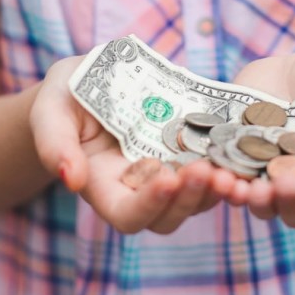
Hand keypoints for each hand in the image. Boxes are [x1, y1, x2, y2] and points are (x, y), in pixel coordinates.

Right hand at [29, 57, 233, 233]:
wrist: (93, 78)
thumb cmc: (66, 95)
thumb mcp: (50, 109)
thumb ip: (54, 143)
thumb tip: (71, 179)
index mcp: (103, 186)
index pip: (126, 215)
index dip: (148, 205)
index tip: (166, 178)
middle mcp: (139, 188)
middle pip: (169, 216)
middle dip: (190, 197)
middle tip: (208, 170)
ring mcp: (169, 172)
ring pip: (199, 198)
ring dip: (217, 187)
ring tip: (232, 165)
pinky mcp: (192, 152)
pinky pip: (217, 169)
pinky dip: (230, 164)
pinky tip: (244, 146)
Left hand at [223, 52, 294, 226]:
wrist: (292, 69)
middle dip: (289, 202)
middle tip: (283, 184)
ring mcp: (267, 180)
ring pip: (261, 203)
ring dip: (254, 200)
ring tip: (248, 187)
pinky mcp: (236, 166)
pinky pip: (229, 183)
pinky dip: (224, 182)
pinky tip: (219, 174)